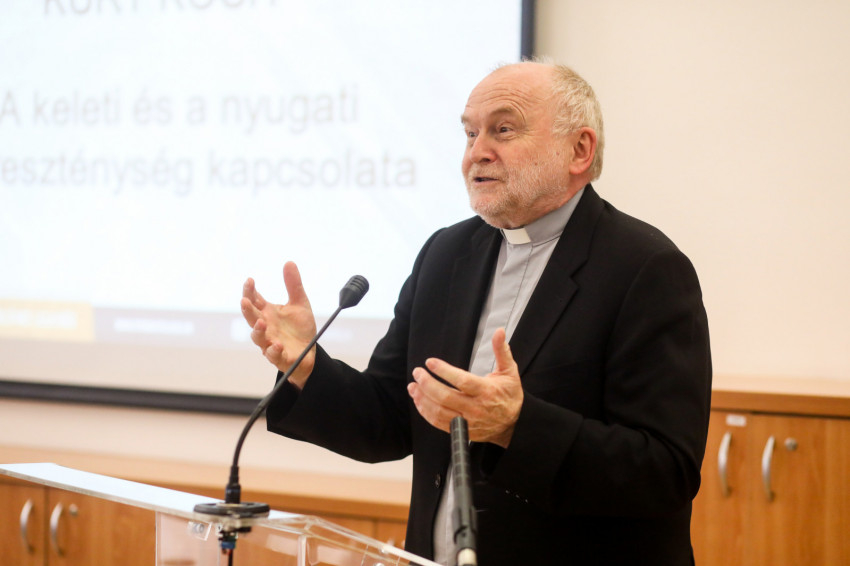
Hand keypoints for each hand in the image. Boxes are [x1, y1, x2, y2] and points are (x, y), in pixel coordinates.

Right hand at [241, 261, 317, 388]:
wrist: (309, 352)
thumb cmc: (299, 328)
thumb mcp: (300, 304)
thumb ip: (294, 285)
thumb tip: (289, 262)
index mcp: (268, 313)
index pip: (254, 300)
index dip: (249, 290)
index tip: (250, 280)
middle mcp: (266, 327)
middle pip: (251, 318)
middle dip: (247, 310)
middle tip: (244, 301)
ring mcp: (270, 342)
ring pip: (258, 338)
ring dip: (258, 331)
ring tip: (261, 323)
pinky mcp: (279, 357)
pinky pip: (273, 355)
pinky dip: (274, 350)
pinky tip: (277, 344)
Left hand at [408, 328, 522, 447]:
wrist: (513, 425)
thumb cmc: (510, 395)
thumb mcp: (509, 372)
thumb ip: (502, 351)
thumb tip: (499, 331)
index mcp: (486, 391)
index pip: (462, 381)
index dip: (444, 371)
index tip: (430, 362)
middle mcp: (476, 408)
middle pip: (446, 397)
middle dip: (427, 384)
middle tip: (417, 372)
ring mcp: (467, 421)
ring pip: (439, 412)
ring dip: (422, 398)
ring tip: (413, 386)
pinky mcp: (461, 430)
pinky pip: (438, 423)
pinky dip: (425, 412)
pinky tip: (419, 400)